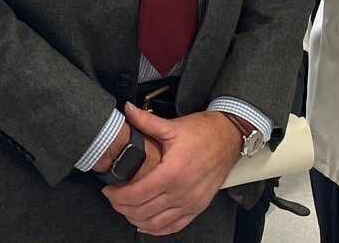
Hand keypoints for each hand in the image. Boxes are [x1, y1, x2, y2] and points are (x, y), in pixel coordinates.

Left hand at [102, 105, 242, 234]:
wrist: (229, 137)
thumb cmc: (204, 131)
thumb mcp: (173, 126)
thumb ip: (146, 121)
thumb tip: (127, 110)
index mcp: (172, 173)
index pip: (137, 194)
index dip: (117, 195)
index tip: (108, 189)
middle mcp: (181, 192)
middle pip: (142, 211)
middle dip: (122, 207)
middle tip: (113, 198)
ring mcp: (190, 203)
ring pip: (155, 223)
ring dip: (136, 219)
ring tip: (125, 208)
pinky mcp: (197, 207)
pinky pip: (172, 227)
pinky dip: (156, 229)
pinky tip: (146, 224)